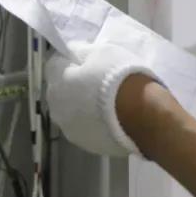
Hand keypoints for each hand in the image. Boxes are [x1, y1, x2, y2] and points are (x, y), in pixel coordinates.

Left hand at [44, 42, 159, 156]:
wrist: (141, 113)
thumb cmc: (118, 76)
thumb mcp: (100, 51)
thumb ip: (80, 51)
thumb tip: (73, 52)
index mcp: (56, 83)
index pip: (54, 65)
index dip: (70, 61)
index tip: (86, 60)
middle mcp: (57, 109)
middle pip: (61, 91)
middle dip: (74, 85)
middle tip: (97, 80)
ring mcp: (71, 131)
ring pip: (72, 113)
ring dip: (82, 106)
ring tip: (106, 102)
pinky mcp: (88, 146)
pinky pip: (87, 128)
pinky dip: (94, 122)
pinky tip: (112, 118)